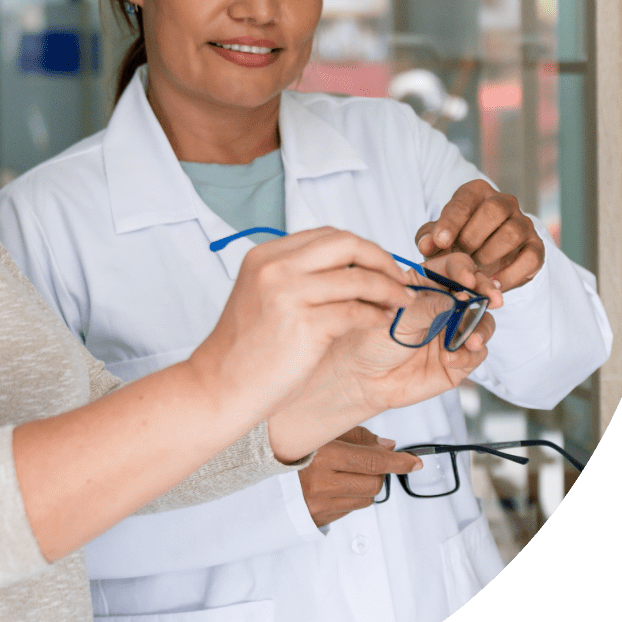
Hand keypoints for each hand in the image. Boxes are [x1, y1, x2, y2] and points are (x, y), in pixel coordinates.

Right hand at [196, 227, 418, 437]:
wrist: (220, 386)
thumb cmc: (246, 349)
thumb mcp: (263, 295)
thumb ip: (297, 275)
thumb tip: (352, 268)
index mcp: (264, 256)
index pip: (328, 235)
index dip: (362, 248)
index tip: (380, 265)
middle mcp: (275, 268)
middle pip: (347, 244)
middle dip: (382, 259)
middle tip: (399, 278)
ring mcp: (288, 295)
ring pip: (359, 279)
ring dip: (389, 290)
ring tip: (401, 302)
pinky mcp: (304, 326)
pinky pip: (357, 312)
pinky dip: (377, 316)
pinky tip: (382, 322)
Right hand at [299, 427, 421, 526]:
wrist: (254, 469)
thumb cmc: (288, 447)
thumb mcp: (320, 431)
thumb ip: (356, 436)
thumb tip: (387, 445)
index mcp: (323, 455)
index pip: (373, 460)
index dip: (399, 461)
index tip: (414, 462)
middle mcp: (322, 482)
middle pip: (374, 482)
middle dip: (378, 472)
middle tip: (366, 460)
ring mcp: (319, 503)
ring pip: (366, 498)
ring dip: (365, 484)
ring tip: (345, 471)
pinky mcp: (318, 517)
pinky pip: (350, 508)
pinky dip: (351, 495)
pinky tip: (335, 483)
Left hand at [313, 252, 495, 419]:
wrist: (362, 378)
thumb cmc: (368, 340)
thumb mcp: (395, 318)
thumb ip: (427, 308)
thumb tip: (460, 298)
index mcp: (425, 284)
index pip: (453, 267)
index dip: (464, 270)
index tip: (468, 280)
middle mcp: (443, 305)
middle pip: (477, 291)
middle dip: (487, 293)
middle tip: (491, 300)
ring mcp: (453, 331)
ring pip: (483, 322)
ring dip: (481, 328)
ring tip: (470, 339)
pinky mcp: (459, 357)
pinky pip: (476, 353)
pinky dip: (468, 355)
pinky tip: (448, 359)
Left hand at [415, 179, 544, 290]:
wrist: (484, 258)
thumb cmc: (456, 239)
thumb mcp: (438, 235)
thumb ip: (428, 237)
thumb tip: (426, 246)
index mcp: (477, 193)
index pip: (465, 200)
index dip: (451, 222)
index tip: (439, 242)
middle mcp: (504, 202)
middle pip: (494, 210)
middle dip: (472, 236)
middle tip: (460, 256)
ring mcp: (523, 224)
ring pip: (512, 232)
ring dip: (490, 254)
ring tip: (475, 270)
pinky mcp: (536, 247)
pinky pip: (530, 258)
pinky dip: (511, 274)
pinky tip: (492, 283)